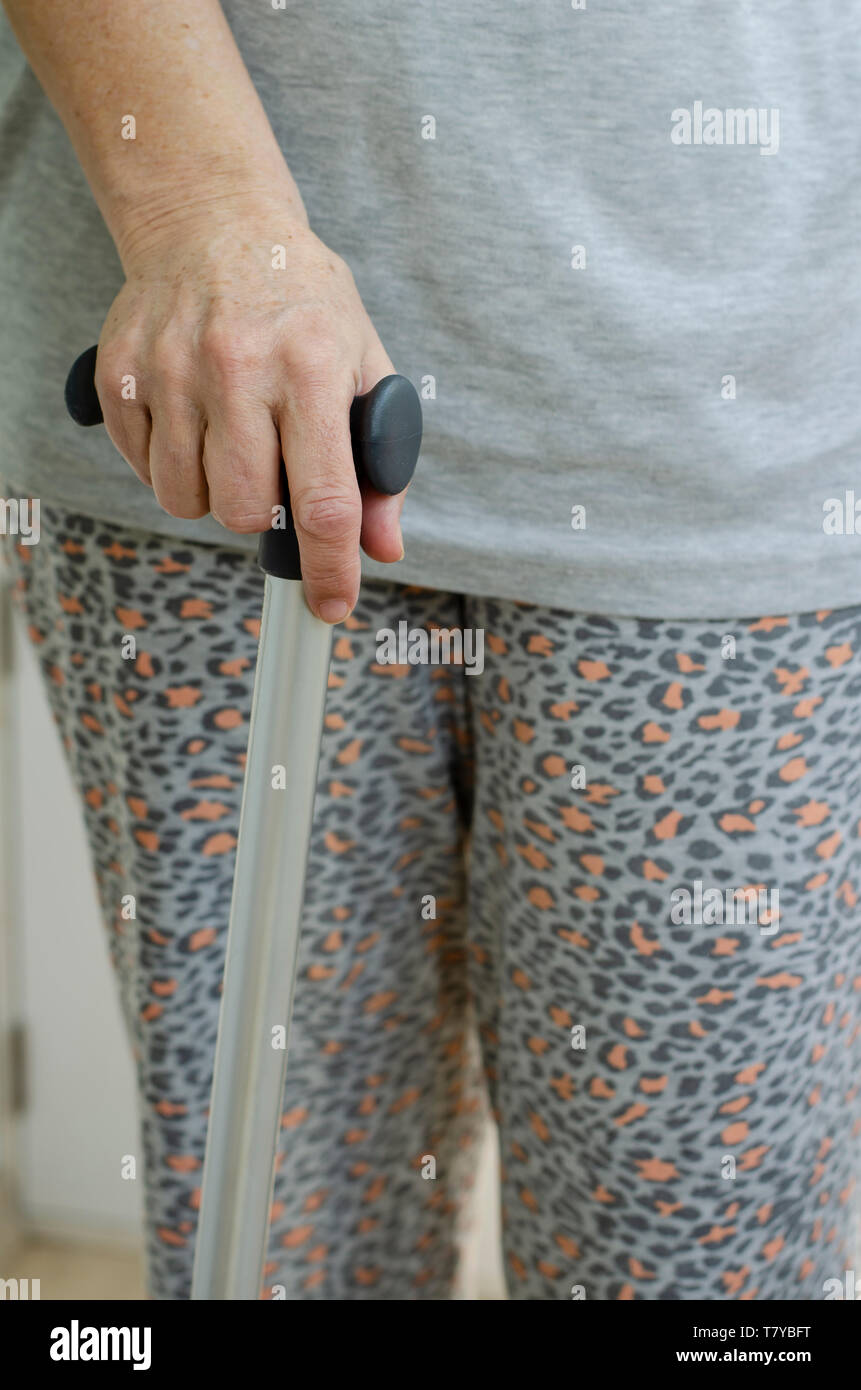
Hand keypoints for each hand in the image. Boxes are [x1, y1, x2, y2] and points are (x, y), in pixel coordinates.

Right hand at [95, 187, 403, 622]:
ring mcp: (170, 370)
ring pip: (186, 500)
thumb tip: (381, 548)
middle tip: (271, 467)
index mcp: (310, 366)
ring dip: (214, 492)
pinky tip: (192, 421)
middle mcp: (236, 367)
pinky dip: (171, 466)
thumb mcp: (361, 363)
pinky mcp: (119, 375)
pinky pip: (144, 469)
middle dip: (263, 513)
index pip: (325, 500)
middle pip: (245, 510)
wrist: (212, 222)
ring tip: (232, 439)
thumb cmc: (300, 302)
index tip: (334, 607)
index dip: (331, 568)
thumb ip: (379, 462)